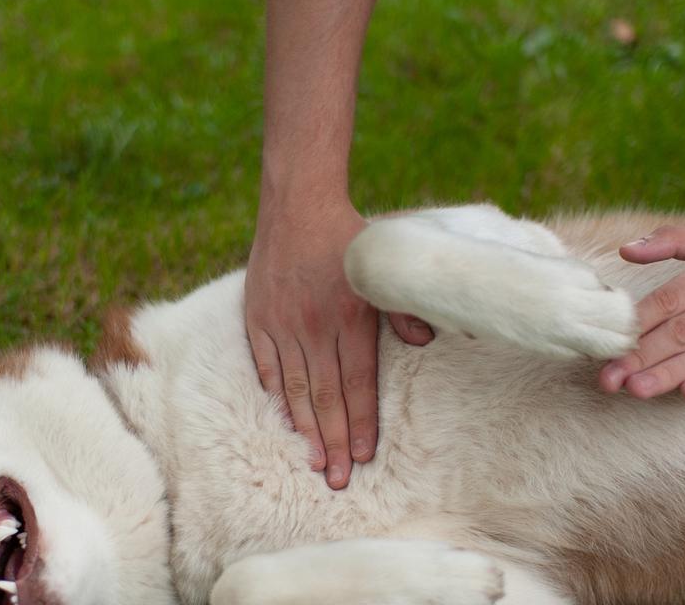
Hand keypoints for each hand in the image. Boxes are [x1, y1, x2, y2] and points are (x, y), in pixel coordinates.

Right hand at [245, 198, 431, 489]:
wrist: (298, 204)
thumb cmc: (349, 237)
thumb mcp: (383, 268)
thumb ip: (403, 308)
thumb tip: (428, 339)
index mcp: (349, 318)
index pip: (357, 384)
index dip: (360, 423)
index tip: (363, 457)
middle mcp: (313, 326)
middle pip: (326, 396)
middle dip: (333, 441)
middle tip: (337, 480)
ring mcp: (281, 323)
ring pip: (294, 388)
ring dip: (306, 428)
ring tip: (313, 461)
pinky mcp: (257, 316)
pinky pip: (266, 365)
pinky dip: (277, 394)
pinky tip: (286, 418)